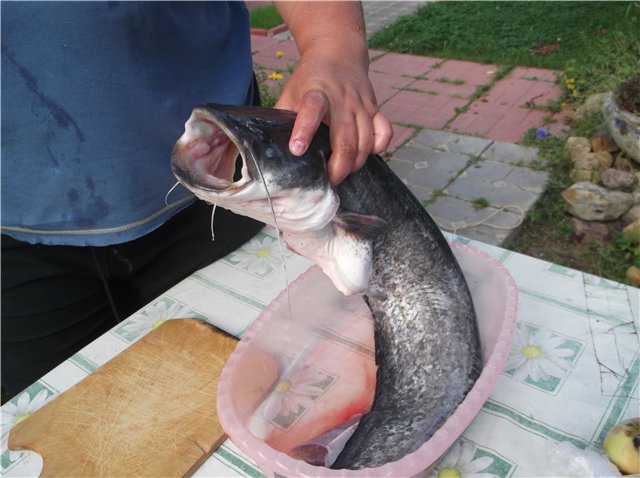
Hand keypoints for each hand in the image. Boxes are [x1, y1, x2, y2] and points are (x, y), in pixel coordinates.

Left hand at [273, 2, 392, 185]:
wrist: (338, 52)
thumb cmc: (310, 78)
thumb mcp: (291, 92)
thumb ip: (282, 117)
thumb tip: (269, 148)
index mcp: (316, 92)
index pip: (312, 109)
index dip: (305, 130)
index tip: (297, 150)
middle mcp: (342, 99)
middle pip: (346, 138)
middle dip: (338, 166)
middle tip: (329, 180)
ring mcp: (361, 105)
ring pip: (365, 141)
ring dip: (355, 163)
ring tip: (343, 172)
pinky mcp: (375, 108)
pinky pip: (384, 132)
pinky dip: (378, 147)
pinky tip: (365, 153)